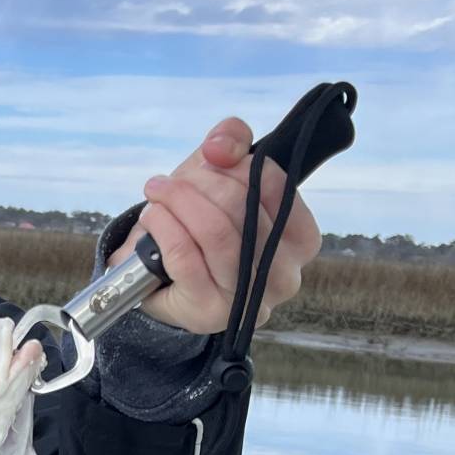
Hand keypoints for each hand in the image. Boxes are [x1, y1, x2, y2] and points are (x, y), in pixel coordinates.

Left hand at [108, 117, 322, 333]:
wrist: (169, 282)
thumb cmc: (204, 226)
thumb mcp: (222, 175)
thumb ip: (231, 141)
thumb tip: (219, 146)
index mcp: (302, 239)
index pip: (272, 183)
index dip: (234, 165)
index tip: (207, 162)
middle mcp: (285, 275)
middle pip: (241, 207)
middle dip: (198, 184)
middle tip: (169, 181)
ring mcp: (249, 300)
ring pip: (215, 233)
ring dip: (179, 203)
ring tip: (157, 193)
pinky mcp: (210, 313)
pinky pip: (186, 258)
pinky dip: (164, 229)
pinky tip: (152, 217)